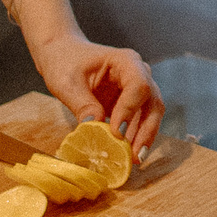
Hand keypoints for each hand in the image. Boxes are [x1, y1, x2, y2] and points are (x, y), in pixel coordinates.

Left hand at [31, 33, 162, 153]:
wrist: (63, 56)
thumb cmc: (64, 62)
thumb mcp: (67, 82)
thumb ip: (82, 104)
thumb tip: (93, 127)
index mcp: (126, 61)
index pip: (138, 86)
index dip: (130, 110)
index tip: (116, 132)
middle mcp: (139, 74)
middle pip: (153, 103)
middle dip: (146, 131)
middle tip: (135, 156)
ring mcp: (137, 90)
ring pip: (151, 115)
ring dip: (142, 138)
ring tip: (131, 160)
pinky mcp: (131, 104)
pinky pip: (139, 123)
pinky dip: (134, 138)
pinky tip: (125, 154)